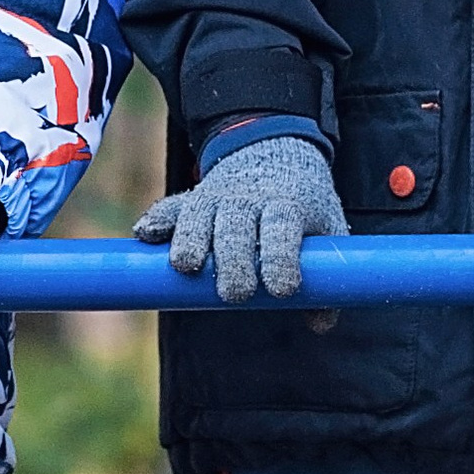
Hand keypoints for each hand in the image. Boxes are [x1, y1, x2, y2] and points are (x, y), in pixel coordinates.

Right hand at [136, 133, 347, 303]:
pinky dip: (158, 219)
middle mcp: (248, 199)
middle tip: (234, 295)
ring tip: (186, 266)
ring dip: (190, 239)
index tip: (281, 290)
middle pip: (237, 227)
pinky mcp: (192, 199)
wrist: (274, 150)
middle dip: (234, 260)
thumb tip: (320, 323)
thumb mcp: (327, 229)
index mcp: (287, 205)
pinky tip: (144, 234)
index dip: (281, 258)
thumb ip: (329, 277)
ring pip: (200, 215)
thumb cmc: (303, 204)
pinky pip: (171, 207)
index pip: (282, 228)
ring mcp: (217, 197)